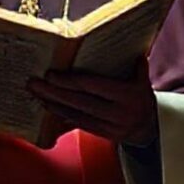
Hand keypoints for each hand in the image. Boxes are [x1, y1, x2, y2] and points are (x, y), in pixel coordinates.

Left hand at [27, 59, 157, 146]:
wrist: (149, 128)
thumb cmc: (141, 98)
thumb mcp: (142, 81)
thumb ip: (136, 66)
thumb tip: (130, 48)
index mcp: (127, 96)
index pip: (93, 86)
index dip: (71, 81)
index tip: (52, 74)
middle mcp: (117, 113)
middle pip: (80, 101)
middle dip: (54, 92)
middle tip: (35, 83)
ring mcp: (109, 126)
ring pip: (76, 115)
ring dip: (53, 104)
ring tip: (36, 94)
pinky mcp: (101, 134)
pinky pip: (78, 124)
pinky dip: (61, 115)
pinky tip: (48, 107)